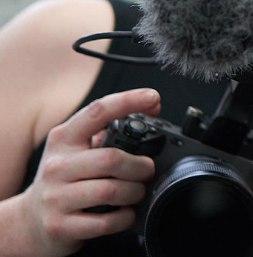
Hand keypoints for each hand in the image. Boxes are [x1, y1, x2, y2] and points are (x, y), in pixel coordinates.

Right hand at [19, 88, 159, 256]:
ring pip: (110, 190)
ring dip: (135, 192)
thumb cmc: (63, 180)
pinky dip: (124, 218)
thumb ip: (104, 133)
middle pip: (111, 159)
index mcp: (64, 139)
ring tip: (136, 192)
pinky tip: (125, 213)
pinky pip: (104, 222)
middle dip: (141, 166)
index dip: (129, 101)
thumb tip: (148, 111)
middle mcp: (57, 166)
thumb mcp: (74, 150)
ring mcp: (55, 197)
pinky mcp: (60, 225)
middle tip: (147, 170)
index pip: (97, 112)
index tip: (153, 97)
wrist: (29, 221)